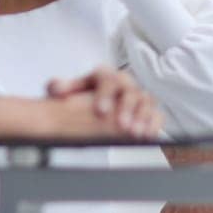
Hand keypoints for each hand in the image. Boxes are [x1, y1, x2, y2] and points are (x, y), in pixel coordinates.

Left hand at [44, 65, 162, 139]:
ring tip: (135, 133)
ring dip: (142, 117)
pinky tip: (147, 136)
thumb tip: (56, 88)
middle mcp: (124, 84)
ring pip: (146, 101)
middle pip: (130, 90)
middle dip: (127, 108)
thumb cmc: (80, 98)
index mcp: (104, 76)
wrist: (93, 107)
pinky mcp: (147, 111)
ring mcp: (138, 97)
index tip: (101, 111)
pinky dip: (154, 124)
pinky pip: (156, 115)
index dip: (106, 94)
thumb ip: (60, 88)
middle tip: (121, 125)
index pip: (108, 79)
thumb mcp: (67, 91)